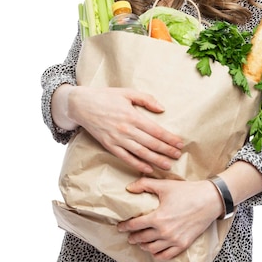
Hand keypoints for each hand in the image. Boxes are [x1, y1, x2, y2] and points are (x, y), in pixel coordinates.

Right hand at [68, 86, 183, 173]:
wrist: (81, 104)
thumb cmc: (105, 97)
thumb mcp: (127, 92)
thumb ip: (146, 99)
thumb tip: (162, 108)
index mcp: (132, 116)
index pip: (156, 130)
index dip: (169, 138)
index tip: (179, 143)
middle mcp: (126, 129)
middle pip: (151, 143)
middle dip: (166, 151)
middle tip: (178, 156)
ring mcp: (117, 139)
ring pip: (140, 153)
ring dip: (155, 160)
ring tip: (167, 165)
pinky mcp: (109, 146)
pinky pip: (125, 158)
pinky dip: (137, 164)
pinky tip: (147, 169)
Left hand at [117, 178, 223, 258]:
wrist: (210, 200)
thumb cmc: (188, 191)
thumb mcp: (165, 185)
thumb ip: (144, 184)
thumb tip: (129, 188)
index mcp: (158, 217)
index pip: (134, 225)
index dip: (124, 226)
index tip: (120, 226)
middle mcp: (164, 232)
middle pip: (141, 238)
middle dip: (132, 237)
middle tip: (129, 235)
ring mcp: (174, 240)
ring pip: (152, 248)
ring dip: (143, 245)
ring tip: (140, 242)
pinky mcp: (183, 244)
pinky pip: (166, 255)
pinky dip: (157, 254)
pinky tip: (154, 249)